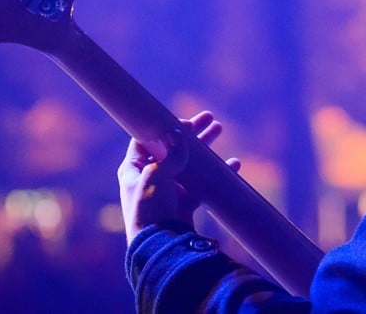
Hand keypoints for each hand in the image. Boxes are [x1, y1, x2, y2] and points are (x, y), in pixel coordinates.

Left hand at [117, 111, 239, 244]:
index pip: (147, 139)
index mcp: (133, 169)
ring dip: (204, 148)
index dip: (165, 128)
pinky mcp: (182, 204)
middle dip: (191, 133)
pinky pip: (200, 184)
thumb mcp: (157, 176)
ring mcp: (167, 190)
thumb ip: (171, 154)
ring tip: (219, 129)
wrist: (159, 247)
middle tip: (209, 118)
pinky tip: (232, 164)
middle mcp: (149, 177)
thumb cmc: (150, 209)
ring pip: (188, 163)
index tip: (185, 122)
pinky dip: (214, 174)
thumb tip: (177, 132)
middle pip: (172, 148)